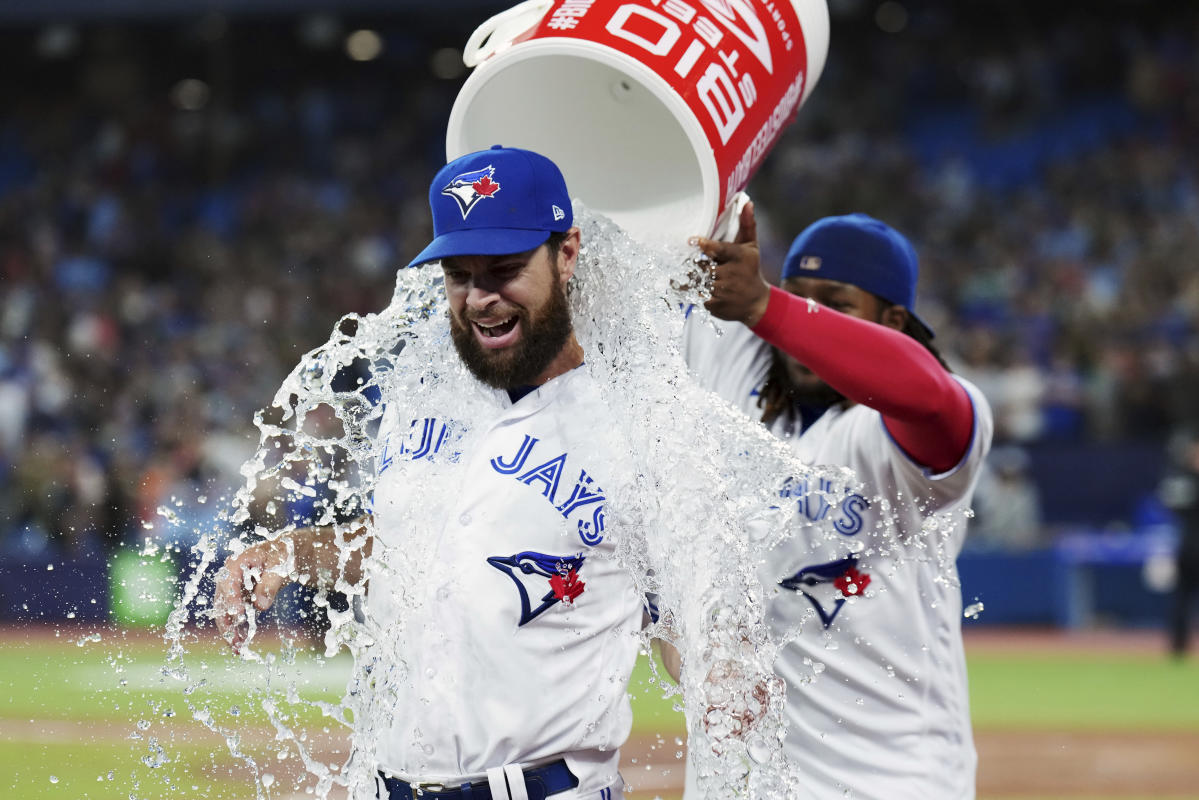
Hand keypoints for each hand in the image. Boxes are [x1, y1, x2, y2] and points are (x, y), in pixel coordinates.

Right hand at [213, 538, 290, 652]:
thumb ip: (270, 584)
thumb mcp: (280, 566)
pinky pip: (234, 615)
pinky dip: (236, 628)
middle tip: (234, 640)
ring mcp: (233, 588)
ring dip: (229, 629)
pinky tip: (240, 642)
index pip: (228, 581)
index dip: (231, 598)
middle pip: (221, 600)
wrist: (286, 555)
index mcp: (238, 562)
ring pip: (225, 611)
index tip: (239, 614)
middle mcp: (230, 576)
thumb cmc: (283, 556)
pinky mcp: (239, 598)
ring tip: (237, 648)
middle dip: (226, 622)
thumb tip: (261, 606)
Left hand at [693, 202, 770, 326]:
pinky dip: (689, 292)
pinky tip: (681, 288)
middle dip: (693, 264)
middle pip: (704, 266)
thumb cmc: (750, 270)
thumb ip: (747, 225)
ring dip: (687, 278)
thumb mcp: (751, 247)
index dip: (705, 245)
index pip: (720, 249)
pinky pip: (696, 296)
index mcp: (739, 257)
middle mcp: (732, 274)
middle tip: (681, 260)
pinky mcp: (716, 305)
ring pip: (698, 282)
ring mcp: (723, 291)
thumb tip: (747, 202)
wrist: (757, 303)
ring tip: (675, 275)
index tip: (692, 240)